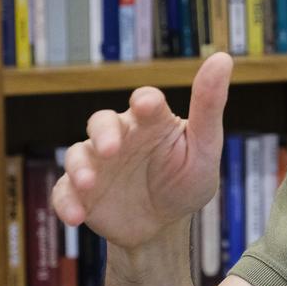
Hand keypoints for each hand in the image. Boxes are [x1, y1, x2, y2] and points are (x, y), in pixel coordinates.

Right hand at [51, 53, 233, 251]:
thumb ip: (209, 106)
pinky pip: (64, 192)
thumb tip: (222, 58)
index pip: (145, 101)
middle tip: (111, 149)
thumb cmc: (186, 181)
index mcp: (152, 122)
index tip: (146, 105)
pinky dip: (67, 202)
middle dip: (104, 132)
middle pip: (102, 121)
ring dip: (80, 167)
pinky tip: (77, 217)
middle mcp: (120, 137)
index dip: (144, 101)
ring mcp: (97, 164)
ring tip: (88, 184)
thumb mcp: (204, 148)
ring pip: (78, 154)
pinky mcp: (81, 192)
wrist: (163, 227)